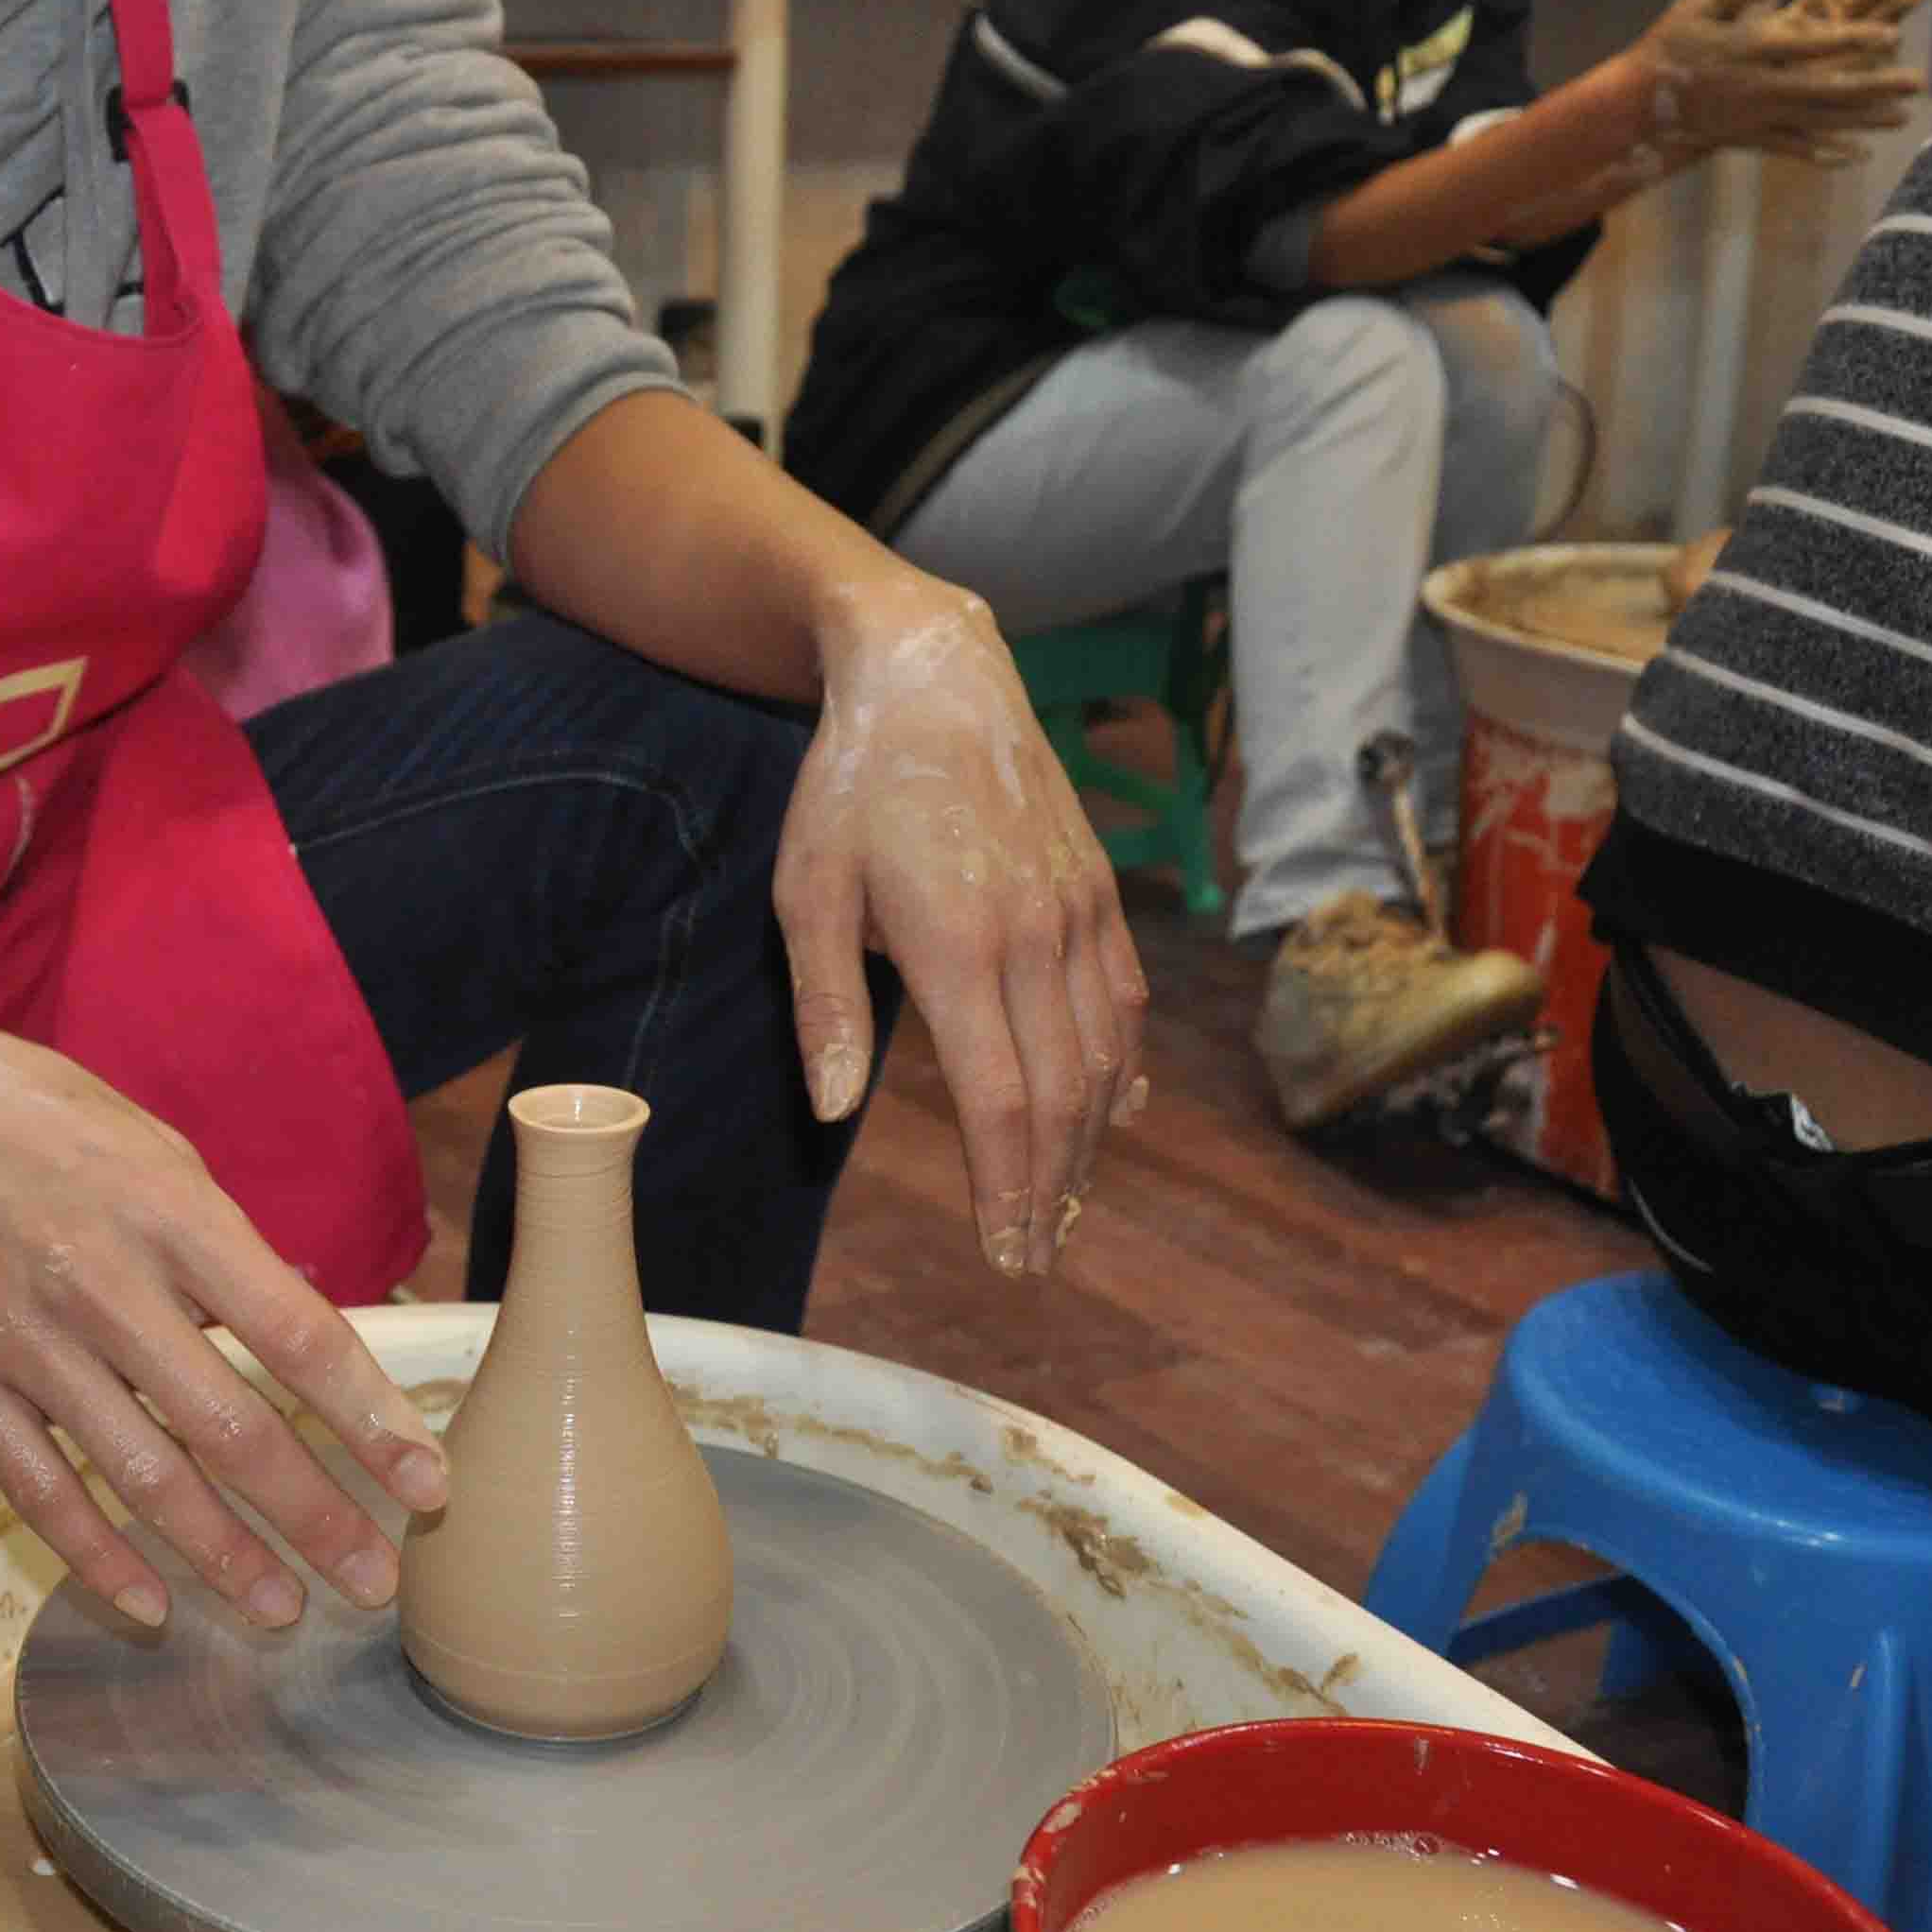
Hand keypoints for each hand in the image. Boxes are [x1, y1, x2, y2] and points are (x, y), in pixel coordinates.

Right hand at [0, 1000, 449, 1630]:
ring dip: (220, 1553)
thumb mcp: (151, 1147)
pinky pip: (39, 1487)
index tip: (427, 1485)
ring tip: (280, 1609)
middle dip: (313, 1515)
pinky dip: (96, 1555)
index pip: (295, 1334)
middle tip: (374, 1582)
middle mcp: (103, 1281)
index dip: (368, 1420)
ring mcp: (27, 1339)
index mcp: (169, 1210)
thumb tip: (302, 1328)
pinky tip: (150, 1604)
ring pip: (140, 1474)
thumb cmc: (34, 1114)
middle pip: (229, 1425)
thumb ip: (219, 1245)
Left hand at [773, 578, 1147, 1277]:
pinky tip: (1114, 1111)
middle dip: (1051, 1188)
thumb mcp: (806, 889)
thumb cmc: (852, 786)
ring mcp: (1080, 912)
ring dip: (1090, 1141)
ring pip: (1105, 1055)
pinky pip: (1125, 999)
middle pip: (1063, 1095)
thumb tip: (832, 1112)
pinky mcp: (1099, 891)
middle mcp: (1037, 936)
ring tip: (1063, 1203)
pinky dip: (1123, 1067)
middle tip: (1034, 1256)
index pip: (1002, 1101)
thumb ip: (826, 1005)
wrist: (936, 676)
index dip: (1007, 1188)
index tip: (1004, 1253)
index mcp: (960, 945)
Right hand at [1636, 0, 1926, 159]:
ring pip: (1819, 120)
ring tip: (1902, 117)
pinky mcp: (1747, 138)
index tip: (1891, 33)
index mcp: (1748, 48)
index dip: (1853, 39)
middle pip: (1828, 87)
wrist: (1633, 105)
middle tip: (1917, 81)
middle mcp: (1758, 86)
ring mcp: (1754, 117)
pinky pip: (1792, 147)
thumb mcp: (1695, 6)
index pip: (1811, 43)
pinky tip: (1857, 155)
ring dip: (1864, 120)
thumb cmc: (1666, 47)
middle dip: (1875, 86)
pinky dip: (1825, 153)